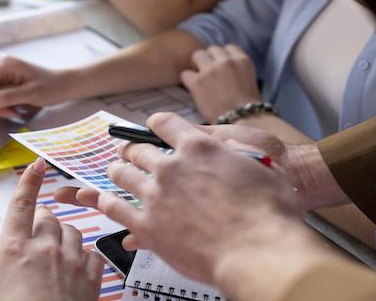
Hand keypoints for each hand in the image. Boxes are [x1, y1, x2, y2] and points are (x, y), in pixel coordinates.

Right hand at [0, 54, 71, 122]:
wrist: (63, 84)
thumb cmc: (51, 87)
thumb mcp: (29, 95)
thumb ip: (4, 98)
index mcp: (2, 64)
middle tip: (14, 113)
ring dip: (0, 107)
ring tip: (18, 110)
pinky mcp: (1, 76)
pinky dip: (2, 103)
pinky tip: (16, 105)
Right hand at [0, 158, 104, 300]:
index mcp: (14, 247)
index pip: (22, 203)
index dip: (29, 180)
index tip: (36, 165)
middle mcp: (45, 248)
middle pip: (48, 217)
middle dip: (41, 221)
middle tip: (33, 237)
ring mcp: (71, 261)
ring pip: (73, 232)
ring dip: (63, 237)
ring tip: (53, 253)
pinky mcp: (91, 278)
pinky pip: (93, 255)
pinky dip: (85, 257)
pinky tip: (76, 267)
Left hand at [94, 113, 335, 300]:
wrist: (260, 252)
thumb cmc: (269, 213)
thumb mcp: (262, 165)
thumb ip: (237, 153)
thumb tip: (228, 149)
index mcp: (198, 146)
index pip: (165, 123)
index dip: (157, 123)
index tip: (152, 126)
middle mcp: (171, 167)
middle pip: (138, 149)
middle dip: (133, 149)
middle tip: (130, 152)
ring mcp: (155, 196)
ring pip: (122, 174)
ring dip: (118, 170)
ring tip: (116, 171)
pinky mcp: (147, 226)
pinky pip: (115, 208)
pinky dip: (108, 202)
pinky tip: (106, 201)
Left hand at [180, 45, 260, 121]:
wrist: (242, 122)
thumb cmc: (248, 107)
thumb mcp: (249, 80)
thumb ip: (236, 69)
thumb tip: (221, 66)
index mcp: (242, 60)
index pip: (229, 48)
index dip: (223, 57)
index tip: (222, 67)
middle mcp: (226, 61)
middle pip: (212, 49)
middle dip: (210, 60)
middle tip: (210, 74)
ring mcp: (211, 70)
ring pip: (197, 55)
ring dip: (197, 66)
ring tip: (201, 80)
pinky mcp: (197, 82)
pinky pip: (185, 74)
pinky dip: (188, 81)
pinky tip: (195, 90)